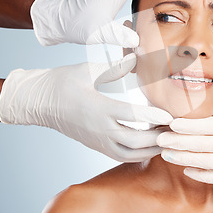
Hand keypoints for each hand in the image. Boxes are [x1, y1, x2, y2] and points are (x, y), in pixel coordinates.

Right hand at [0, 54, 172, 161]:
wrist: (37, 102)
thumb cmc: (61, 83)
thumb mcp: (86, 70)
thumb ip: (114, 67)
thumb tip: (136, 58)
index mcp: (97, 108)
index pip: (132, 116)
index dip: (154, 116)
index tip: (170, 115)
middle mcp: (99, 129)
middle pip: (134, 141)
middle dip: (158, 137)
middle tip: (176, 129)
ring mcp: (97, 140)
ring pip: (129, 153)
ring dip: (151, 149)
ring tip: (167, 137)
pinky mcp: (96, 145)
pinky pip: (122, 155)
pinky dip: (139, 153)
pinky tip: (151, 144)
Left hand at [157, 79, 212, 203]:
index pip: (206, 125)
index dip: (186, 125)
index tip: (171, 123)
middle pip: (199, 143)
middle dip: (177, 141)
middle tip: (159, 138)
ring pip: (204, 160)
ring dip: (183, 157)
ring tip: (166, 154)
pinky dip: (200, 174)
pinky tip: (188, 169)